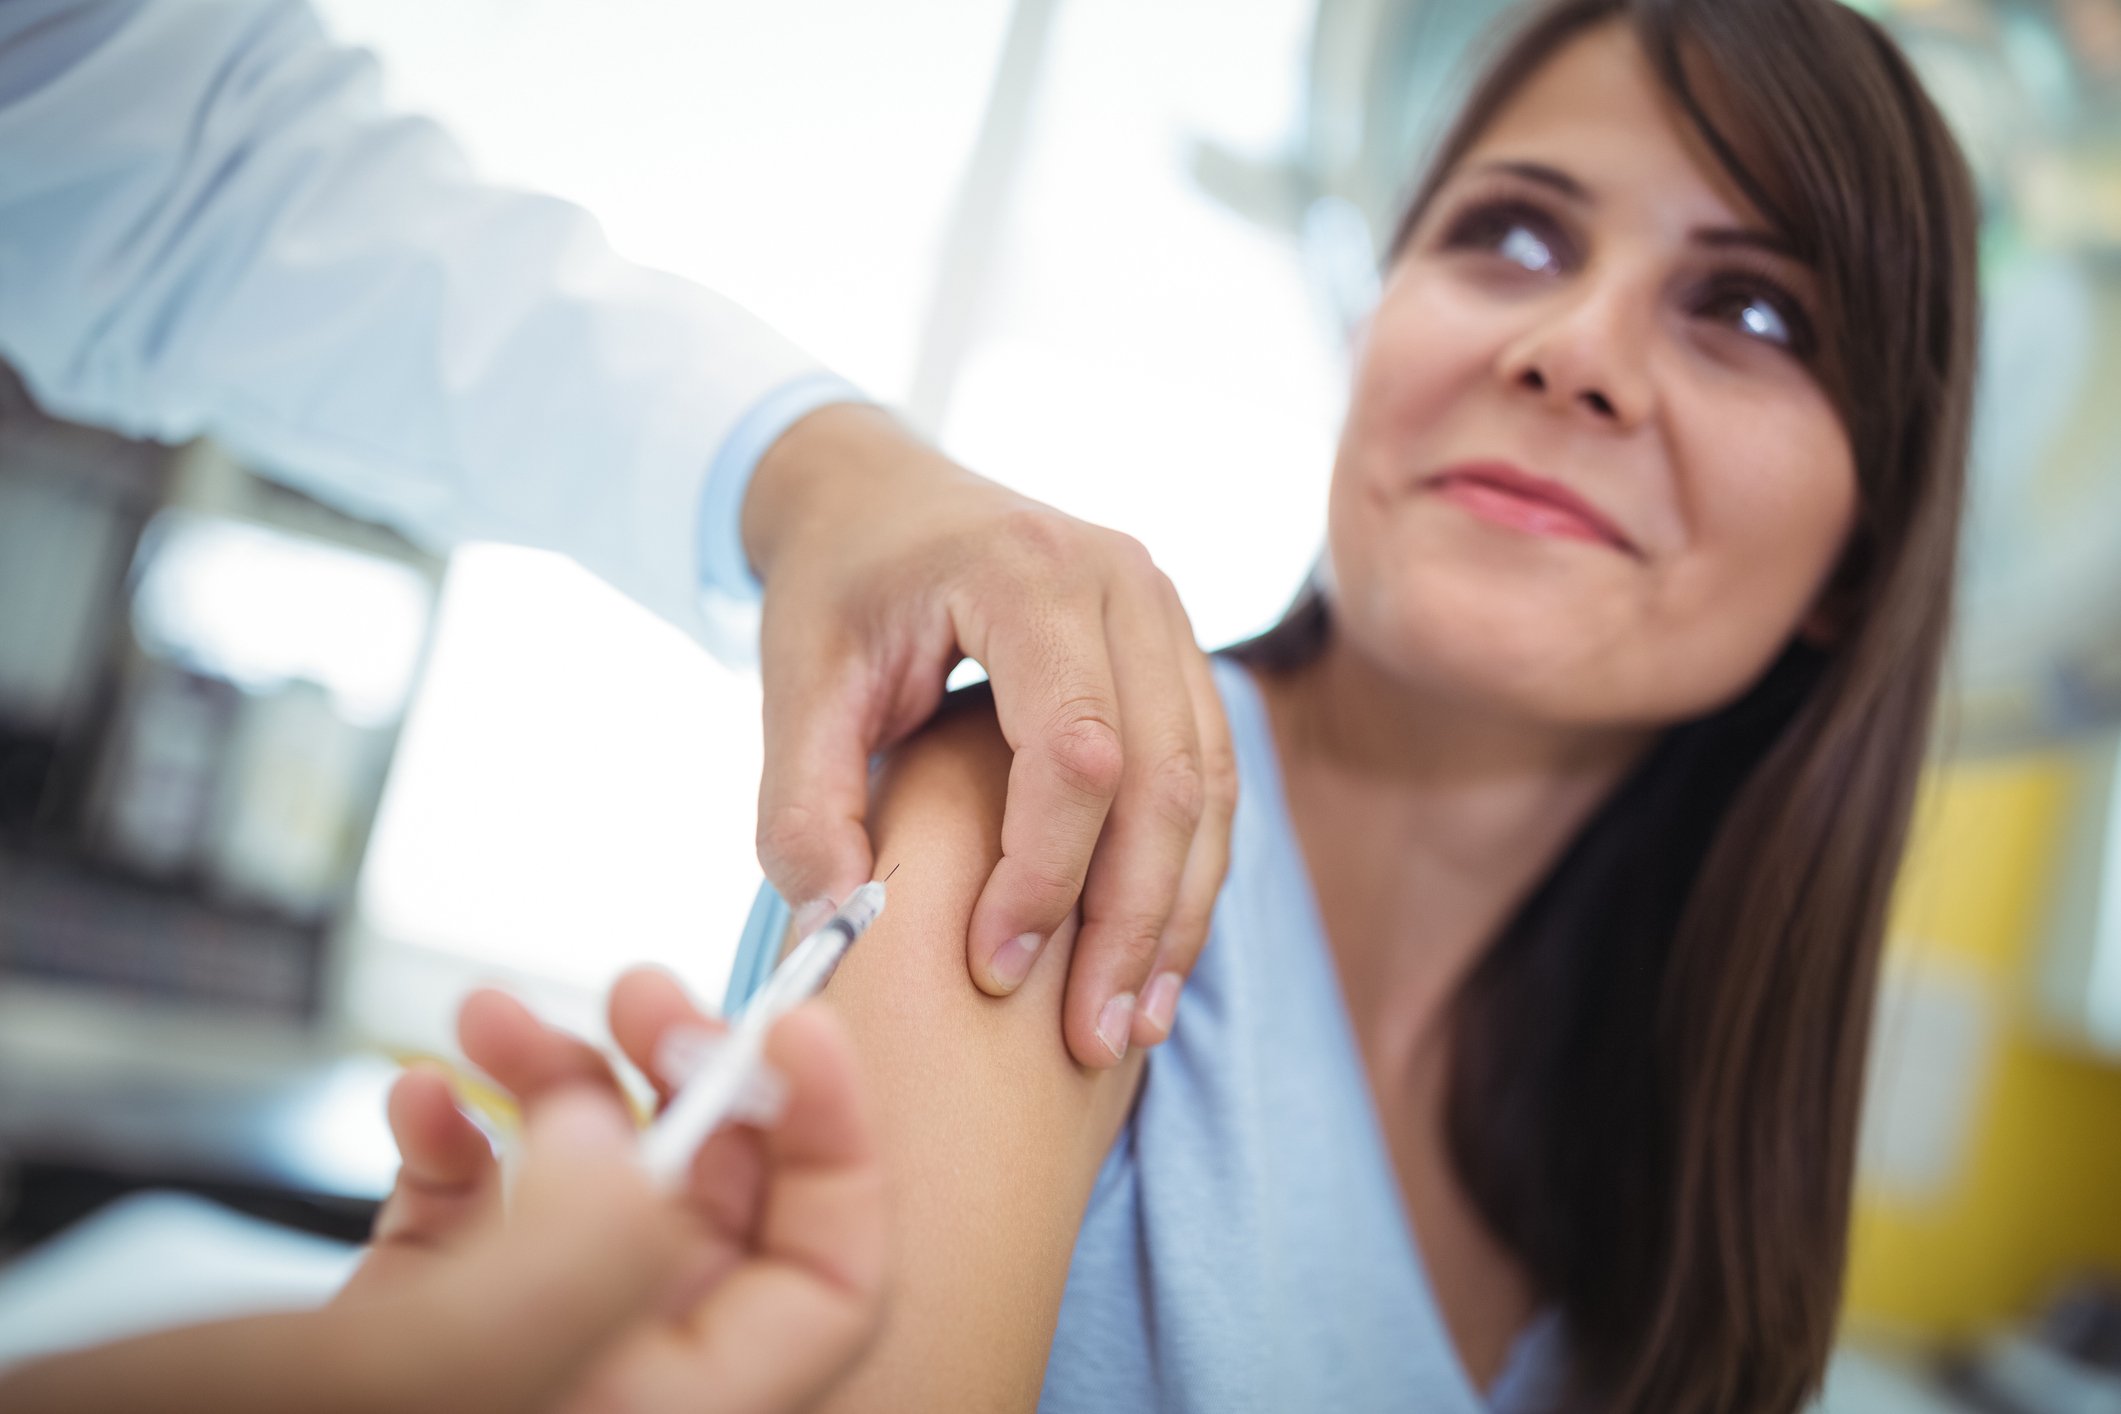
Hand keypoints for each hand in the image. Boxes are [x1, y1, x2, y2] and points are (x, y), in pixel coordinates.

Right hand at [345, 975, 885, 1413]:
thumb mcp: (432, 1368)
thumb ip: (577, 1254)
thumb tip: (629, 1140)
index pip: (827, 1291)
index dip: (835, 1150)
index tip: (796, 1033)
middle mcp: (599, 1393)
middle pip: (716, 1216)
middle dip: (686, 1081)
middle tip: (643, 992)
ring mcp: (505, 1367)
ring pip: (591, 1194)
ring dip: (555, 1085)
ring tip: (493, 1014)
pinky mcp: (408, 1339)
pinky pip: (477, 1218)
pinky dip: (454, 1142)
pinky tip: (415, 1103)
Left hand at [743, 404, 1237, 1066]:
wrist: (878, 498)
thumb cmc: (837, 589)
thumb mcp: (793, 684)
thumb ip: (803, 807)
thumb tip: (844, 929)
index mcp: (1027, 572)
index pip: (1075, 750)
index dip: (1043, 875)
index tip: (991, 971)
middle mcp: (1125, 581)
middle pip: (1165, 778)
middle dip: (1130, 922)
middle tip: (1090, 1038)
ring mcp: (1167, 613)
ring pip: (1207, 788)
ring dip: (1174, 914)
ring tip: (1129, 1024)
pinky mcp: (1178, 656)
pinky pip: (1211, 778)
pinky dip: (1187, 875)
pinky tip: (1151, 960)